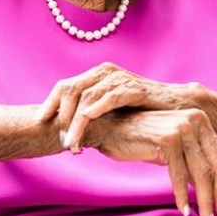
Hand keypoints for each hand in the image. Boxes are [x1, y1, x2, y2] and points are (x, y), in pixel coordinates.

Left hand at [38, 62, 197, 149]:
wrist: (177, 106)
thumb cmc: (143, 111)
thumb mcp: (111, 110)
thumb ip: (91, 112)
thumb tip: (64, 129)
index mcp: (97, 75)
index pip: (64, 85)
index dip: (49, 103)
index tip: (39, 122)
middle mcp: (105, 72)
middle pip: (71, 89)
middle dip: (61, 117)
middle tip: (60, 140)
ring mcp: (120, 78)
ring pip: (87, 97)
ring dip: (76, 122)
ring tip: (72, 143)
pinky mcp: (134, 88)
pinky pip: (110, 97)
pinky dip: (96, 110)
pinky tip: (87, 122)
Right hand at [86, 108, 216, 215]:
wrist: (109, 127)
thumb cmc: (139, 138)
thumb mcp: (173, 146)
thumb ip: (193, 159)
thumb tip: (213, 185)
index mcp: (200, 120)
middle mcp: (195, 121)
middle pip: (216, 166)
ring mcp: (182, 129)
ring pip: (201, 174)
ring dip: (205, 202)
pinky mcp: (168, 140)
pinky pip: (180, 175)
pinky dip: (182, 196)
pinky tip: (184, 210)